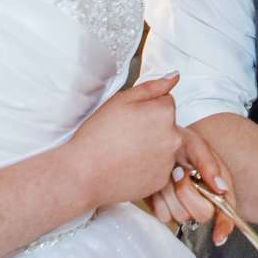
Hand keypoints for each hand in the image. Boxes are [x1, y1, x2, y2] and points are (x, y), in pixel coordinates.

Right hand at [66, 74, 192, 209]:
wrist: (83, 174)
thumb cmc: (98, 135)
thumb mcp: (121, 100)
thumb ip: (152, 87)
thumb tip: (174, 76)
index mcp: (165, 113)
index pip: (166, 102)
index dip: (146, 108)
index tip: (130, 118)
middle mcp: (174, 137)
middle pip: (168, 125)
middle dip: (152, 127)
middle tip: (125, 135)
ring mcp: (169, 161)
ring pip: (165, 147)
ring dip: (152, 147)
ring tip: (125, 152)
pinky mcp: (161, 180)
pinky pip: (159, 168)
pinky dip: (148, 167)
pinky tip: (128, 166)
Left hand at [148, 128, 238, 245]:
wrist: (150, 145)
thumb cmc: (178, 143)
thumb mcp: (195, 146)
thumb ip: (209, 164)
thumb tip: (222, 189)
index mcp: (218, 186)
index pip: (227, 210)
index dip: (225, 225)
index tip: (218, 237)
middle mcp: (204, 200)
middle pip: (202, 214)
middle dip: (188, 193)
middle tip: (179, 173)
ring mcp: (184, 208)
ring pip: (181, 216)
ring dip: (170, 194)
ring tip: (168, 174)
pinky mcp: (167, 211)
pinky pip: (164, 216)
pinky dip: (158, 200)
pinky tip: (158, 185)